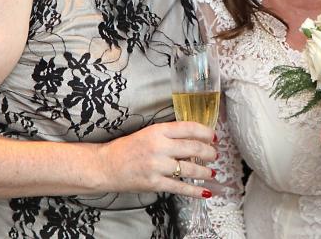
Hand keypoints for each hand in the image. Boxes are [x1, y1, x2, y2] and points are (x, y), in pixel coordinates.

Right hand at [97, 121, 216, 198]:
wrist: (106, 166)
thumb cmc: (127, 148)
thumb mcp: (148, 133)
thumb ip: (169, 135)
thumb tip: (193, 140)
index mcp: (157, 130)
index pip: (188, 128)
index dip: (205, 132)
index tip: (213, 136)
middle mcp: (159, 146)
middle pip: (193, 147)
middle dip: (209, 152)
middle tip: (214, 155)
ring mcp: (157, 166)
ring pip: (190, 168)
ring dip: (205, 172)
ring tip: (211, 173)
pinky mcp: (155, 183)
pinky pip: (180, 187)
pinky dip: (195, 191)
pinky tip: (205, 192)